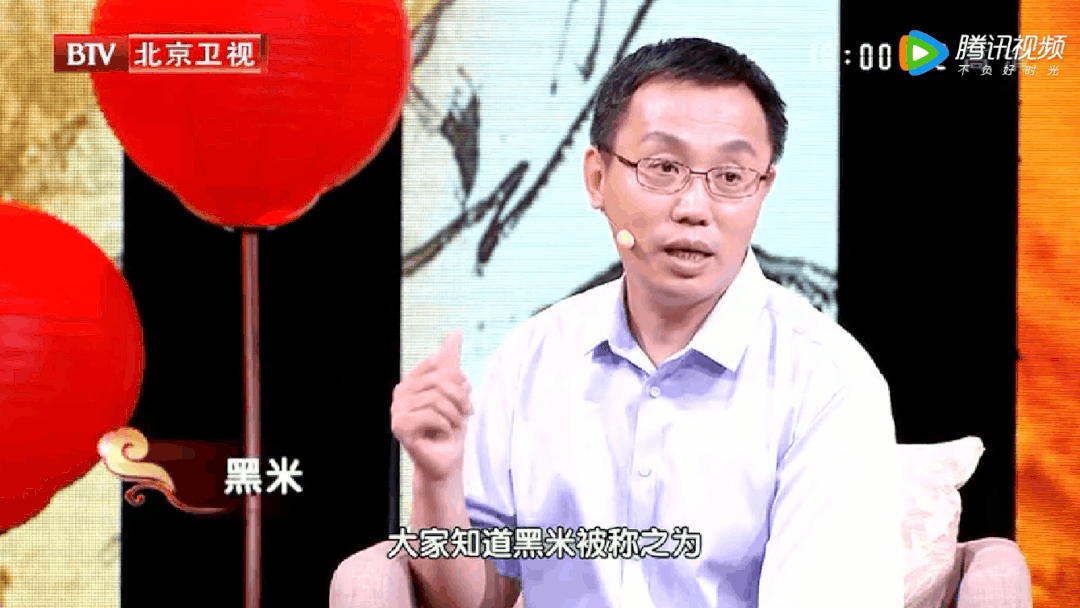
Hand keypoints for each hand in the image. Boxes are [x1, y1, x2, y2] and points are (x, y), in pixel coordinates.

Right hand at [391, 330, 472, 482]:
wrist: (447, 459)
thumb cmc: (451, 426)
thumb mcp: (456, 391)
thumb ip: (453, 363)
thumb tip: (456, 333)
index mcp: (411, 380)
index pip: (438, 364)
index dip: (457, 380)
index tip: (465, 399)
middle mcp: (400, 392)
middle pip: (438, 380)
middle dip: (460, 398)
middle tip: (466, 414)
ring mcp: (397, 409)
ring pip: (437, 398)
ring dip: (455, 414)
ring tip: (455, 426)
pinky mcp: (400, 426)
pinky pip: (432, 415)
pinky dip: (446, 425)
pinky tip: (444, 434)